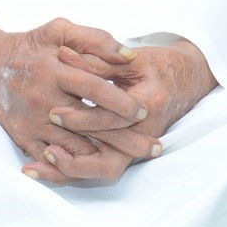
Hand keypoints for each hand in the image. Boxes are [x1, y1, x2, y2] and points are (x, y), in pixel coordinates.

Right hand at [0, 9, 155, 184]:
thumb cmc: (28, 46)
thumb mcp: (58, 30)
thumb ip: (95, 38)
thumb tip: (128, 55)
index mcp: (52, 70)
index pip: (93, 89)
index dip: (120, 101)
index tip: (143, 111)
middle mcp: (41, 98)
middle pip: (90, 124)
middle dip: (125, 138)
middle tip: (153, 146)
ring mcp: (31, 121)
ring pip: (74, 147)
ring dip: (107, 155)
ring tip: (134, 159)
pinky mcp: (23, 137)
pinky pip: (52, 159)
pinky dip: (76, 166)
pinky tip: (99, 167)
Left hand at [48, 38, 217, 155]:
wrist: (188, 80)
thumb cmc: (159, 65)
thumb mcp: (131, 59)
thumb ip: (98, 61)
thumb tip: (62, 56)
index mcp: (148, 104)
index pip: (112, 120)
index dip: (83, 119)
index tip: (55, 112)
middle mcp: (145, 132)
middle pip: (110, 160)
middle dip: (74, 158)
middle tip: (46, 147)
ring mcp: (137, 145)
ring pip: (103, 169)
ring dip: (71, 171)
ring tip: (39, 164)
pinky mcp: (127, 149)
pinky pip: (100, 164)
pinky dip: (74, 167)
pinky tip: (46, 164)